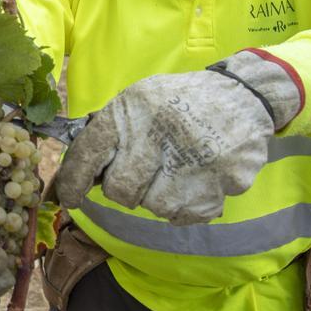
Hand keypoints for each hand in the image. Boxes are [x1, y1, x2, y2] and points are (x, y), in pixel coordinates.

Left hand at [54, 52, 299, 224]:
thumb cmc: (178, 103)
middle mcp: (163, 132)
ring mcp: (196, 159)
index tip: (69, 197)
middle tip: (141, 174)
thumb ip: (110, 133)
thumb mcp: (138, 101)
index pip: (90, 151)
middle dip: (123, 189)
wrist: (241, 96)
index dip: (73, 180)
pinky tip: (193, 182)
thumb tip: (82, 175)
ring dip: (158, 198)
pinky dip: (185, 207)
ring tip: (173, 172)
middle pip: (121, 190)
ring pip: (155, 207)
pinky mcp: (225, 180)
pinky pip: (188, 215)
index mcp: (135, 108)